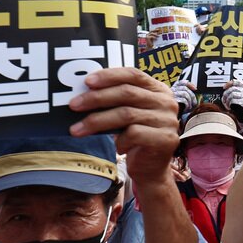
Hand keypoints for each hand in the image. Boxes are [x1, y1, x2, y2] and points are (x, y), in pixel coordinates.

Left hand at [69, 68, 181, 182]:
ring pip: (126, 114)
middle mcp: (166, 102)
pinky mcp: (166, 139)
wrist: (151, 169)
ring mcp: (168, 120)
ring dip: (97, 121)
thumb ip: (115, 101)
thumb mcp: (127, 115)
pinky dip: (120, 141)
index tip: (87, 82)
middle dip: (97, 98)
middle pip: (127, 93)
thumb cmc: (135, 138)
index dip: (109, 75)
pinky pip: (134, 134)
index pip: (133, 74)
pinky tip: (118, 148)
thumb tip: (82, 93)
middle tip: (74, 105)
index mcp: (158, 89)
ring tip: (77, 129)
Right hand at [171, 81, 197, 114]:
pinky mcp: (173, 101)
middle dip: (192, 96)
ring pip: (185, 94)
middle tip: (194, 103)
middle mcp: (172, 91)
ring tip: (190, 107)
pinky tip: (187, 109)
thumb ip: (188, 95)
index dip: (189, 84)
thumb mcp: (184, 101)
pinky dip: (187, 105)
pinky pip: (184, 100)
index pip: (181, 82)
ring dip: (190, 101)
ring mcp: (172, 96)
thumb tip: (196, 91)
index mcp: (174, 89)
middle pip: (185, 88)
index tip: (195, 89)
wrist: (172, 117)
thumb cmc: (179, 110)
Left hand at [221, 81, 242, 134]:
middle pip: (232, 88)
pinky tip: (230, 108)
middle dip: (226, 95)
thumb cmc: (242, 110)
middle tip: (224, 101)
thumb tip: (225, 90)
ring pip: (232, 94)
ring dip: (227, 100)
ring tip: (227, 105)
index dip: (229, 83)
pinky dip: (229, 104)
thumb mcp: (239, 99)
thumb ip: (235, 93)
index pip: (237, 82)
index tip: (224, 87)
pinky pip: (233, 100)